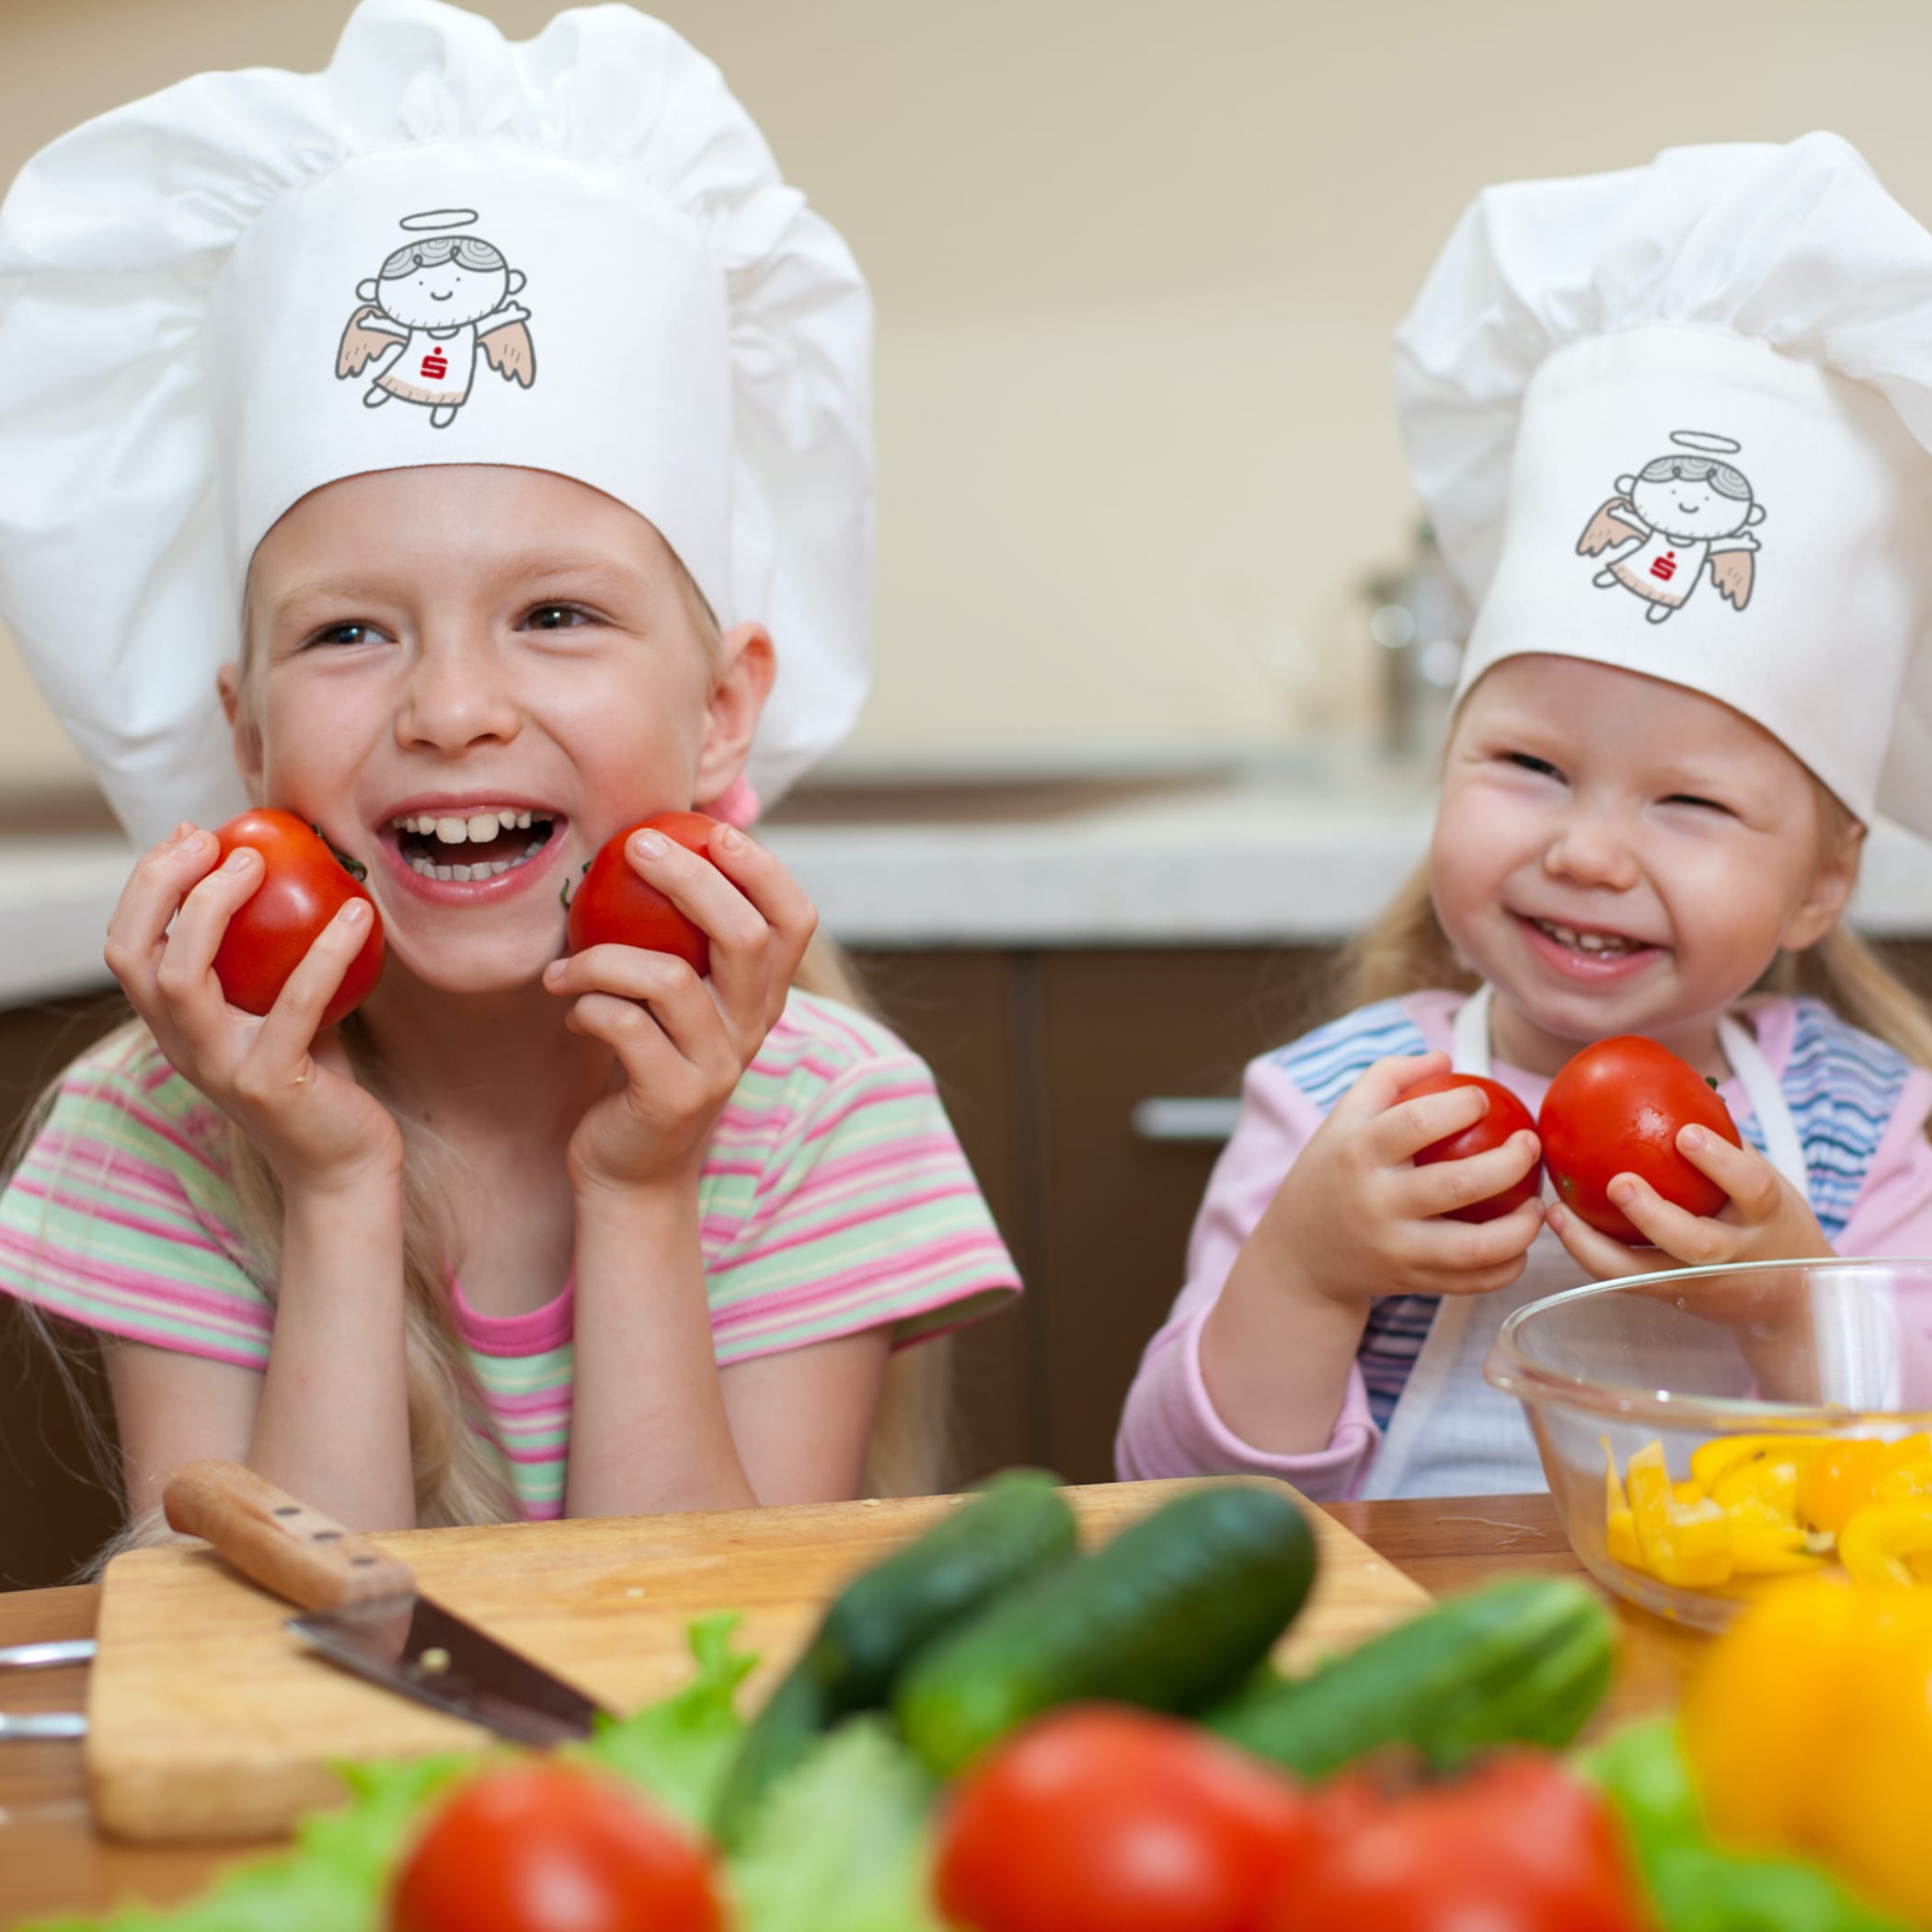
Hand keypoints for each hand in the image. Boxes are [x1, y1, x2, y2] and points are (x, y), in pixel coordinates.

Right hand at [102, 824, 402, 1193]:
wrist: (345, 1166)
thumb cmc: (319, 1078)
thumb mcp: (282, 1012)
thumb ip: (269, 962)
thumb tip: (293, 875)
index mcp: (175, 1027)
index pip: (128, 948)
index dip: (146, 886)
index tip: (190, 835)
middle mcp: (182, 1046)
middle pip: (137, 955)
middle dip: (162, 886)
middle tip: (217, 840)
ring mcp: (220, 1067)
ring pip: (183, 978)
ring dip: (214, 908)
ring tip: (261, 861)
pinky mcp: (271, 1084)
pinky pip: (293, 1006)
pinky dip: (323, 954)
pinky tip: (357, 914)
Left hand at [545, 821, 815, 1197]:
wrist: (632, 1169)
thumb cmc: (645, 1063)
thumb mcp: (677, 1000)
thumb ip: (681, 941)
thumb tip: (649, 844)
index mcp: (762, 995)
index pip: (794, 921)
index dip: (764, 870)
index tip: (713, 832)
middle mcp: (752, 1027)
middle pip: (744, 936)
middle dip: (691, 880)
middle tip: (635, 847)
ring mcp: (718, 1064)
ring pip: (669, 980)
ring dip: (603, 958)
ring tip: (565, 967)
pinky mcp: (674, 1096)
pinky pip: (624, 1026)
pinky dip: (587, 1006)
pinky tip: (571, 1010)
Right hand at [1259, 1052, 1544, 1309]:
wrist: (1299, 1258)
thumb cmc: (1331, 1173)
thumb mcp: (1341, 1120)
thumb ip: (1388, 1077)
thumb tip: (1446, 1058)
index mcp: (1357, 1153)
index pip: (1416, 1121)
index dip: (1461, 1105)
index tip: (1482, 1100)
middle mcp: (1375, 1203)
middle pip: (1460, 1183)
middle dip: (1512, 1162)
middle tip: (1531, 1145)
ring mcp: (1395, 1249)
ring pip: (1477, 1247)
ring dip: (1523, 1226)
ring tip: (1537, 1206)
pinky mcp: (1412, 1283)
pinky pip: (1475, 1282)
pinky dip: (1509, 1266)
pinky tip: (1519, 1242)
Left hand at [1546, 1124, 1833, 1279]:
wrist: (1789, 1301)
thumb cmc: (1767, 1223)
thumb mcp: (1763, 1184)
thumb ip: (1725, 1143)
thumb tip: (1671, 1086)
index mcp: (1766, 1218)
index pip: (1752, 1188)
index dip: (1721, 1163)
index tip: (1687, 1134)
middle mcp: (1734, 1256)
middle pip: (1695, 1245)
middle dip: (1654, 1215)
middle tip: (1618, 1182)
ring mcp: (1699, 1285)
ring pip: (1643, 1276)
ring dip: (1594, 1245)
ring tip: (1558, 1211)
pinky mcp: (1668, 1299)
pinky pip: (1623, 1279)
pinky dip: (1587, 1251)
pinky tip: (1557, 1220)